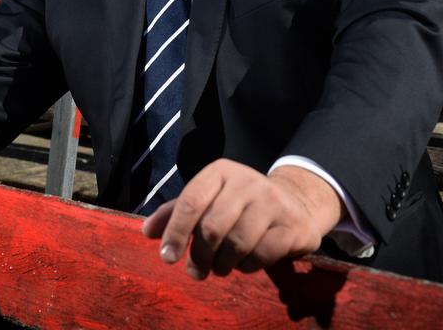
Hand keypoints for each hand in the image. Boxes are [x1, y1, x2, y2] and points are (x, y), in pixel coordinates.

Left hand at [140, 159, 343, 279]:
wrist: (296, 203)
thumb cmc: (241, 204)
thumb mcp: (209, 199)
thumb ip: (176, 213)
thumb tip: (147, 232)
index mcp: (221, 171)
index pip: (191, 201)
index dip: (175, 232)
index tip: (167, 258)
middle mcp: (247, 181)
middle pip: (212, 227)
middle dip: (199, 256)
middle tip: (196, 271)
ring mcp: (273, 201)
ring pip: (237, 243)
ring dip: (223, 264)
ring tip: (220, 267)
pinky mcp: (292, 225)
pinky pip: (262, 255)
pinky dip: (247, 266)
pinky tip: (244, 263)